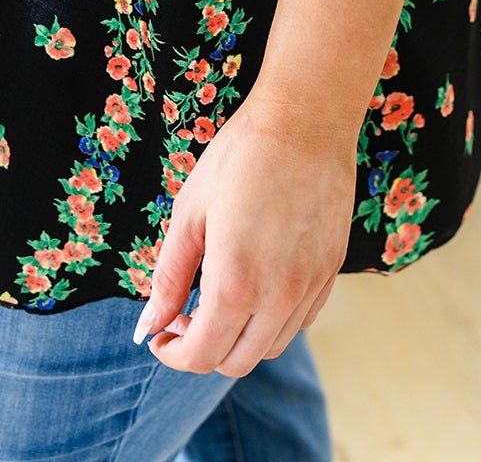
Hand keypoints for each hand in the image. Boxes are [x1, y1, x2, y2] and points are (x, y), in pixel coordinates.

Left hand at [136, 88, 355, 375]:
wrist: (306, 118)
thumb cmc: (241, 156)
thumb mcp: (190, 212)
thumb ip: (168, 277)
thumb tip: (148, 325)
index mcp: (236, 284)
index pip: (202, 356)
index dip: (173, 353)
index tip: (162, 332)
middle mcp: (279, 296)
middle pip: (236, 361)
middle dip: (203, 349)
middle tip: (186, 313)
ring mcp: (311, 285)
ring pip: (271, 345)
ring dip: (240, 336)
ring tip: (221, 295)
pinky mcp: (332, 269)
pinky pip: (300, 319)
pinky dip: (273, 320)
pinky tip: (258, 282)